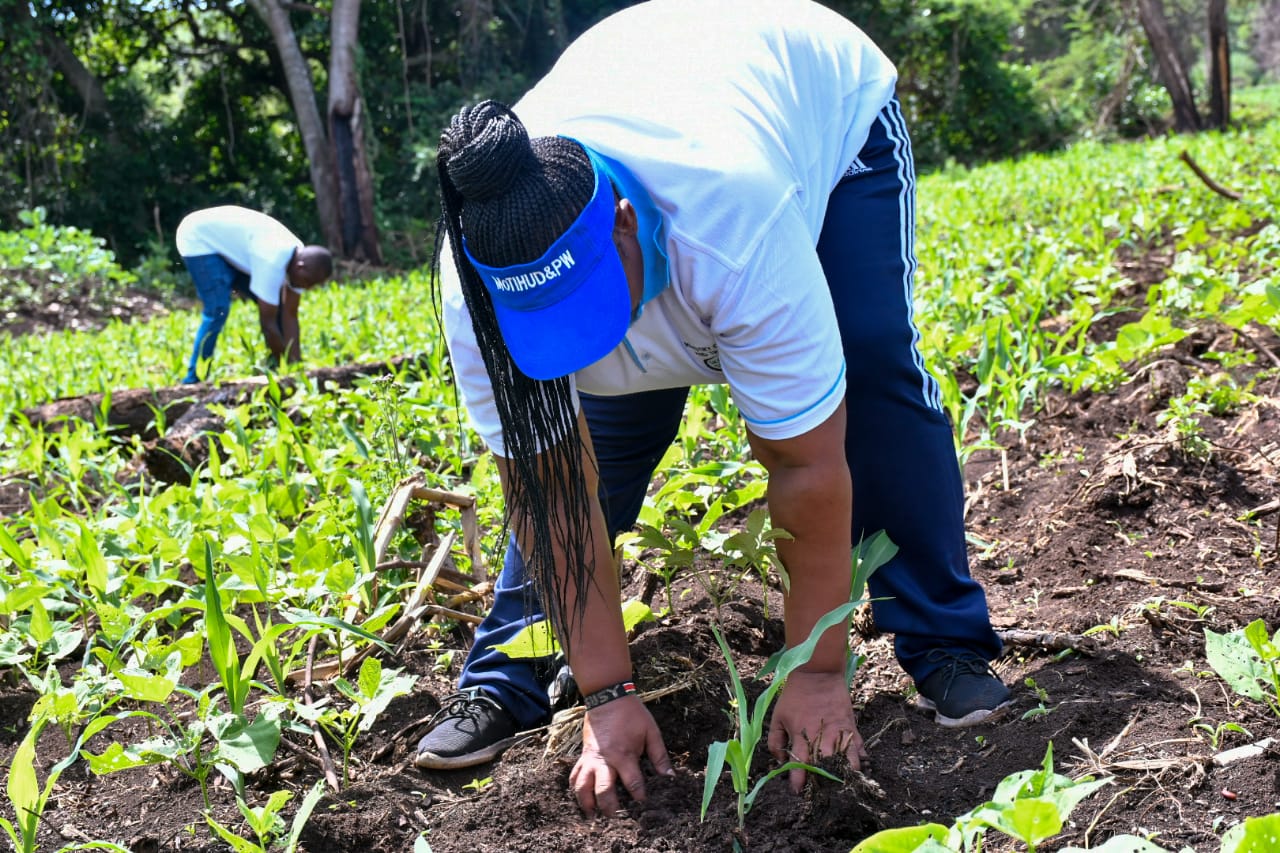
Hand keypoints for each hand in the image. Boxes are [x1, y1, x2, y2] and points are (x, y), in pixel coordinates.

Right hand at [569, 695, 673, 816]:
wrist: (607, 697)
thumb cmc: (632, 714)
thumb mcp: (651, 732)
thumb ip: (659, 756)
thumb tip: (670, 777)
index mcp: (624, 755)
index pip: (633, 783)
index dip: (639, 796)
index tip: (643, 804)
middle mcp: (605, 760)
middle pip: (604, 790)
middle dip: (609, 807)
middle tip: (614, 818)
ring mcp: (591, 759)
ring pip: (583, 786)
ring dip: (586, 802)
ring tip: (592, 816)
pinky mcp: (583, 755)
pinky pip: (574, 775)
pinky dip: (575, 788)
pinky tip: (580, 798)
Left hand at [767, 670, 868, 791]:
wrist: (817, 672)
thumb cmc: (794, 695)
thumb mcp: (777, 716)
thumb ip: (775, 741)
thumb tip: (779, 761)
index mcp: (801, 735)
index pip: (800, 764)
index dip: (799, 781)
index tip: (798, 792)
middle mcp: (821, 736)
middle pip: (825, 766)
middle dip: (824, 783)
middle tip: (822, 794)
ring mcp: (838, 731)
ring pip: (846, 760)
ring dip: (845, 775)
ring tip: (843, 787)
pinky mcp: (850, 725)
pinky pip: (858, 747)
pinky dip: (859, 759)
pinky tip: (857, 769)